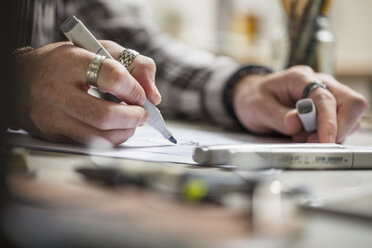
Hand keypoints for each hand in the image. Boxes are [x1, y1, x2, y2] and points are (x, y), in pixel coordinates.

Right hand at [10, 41, 160, 145]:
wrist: (23, 79)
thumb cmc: (68, 63)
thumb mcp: (101, 50)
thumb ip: (135, 65)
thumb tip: (154, 96)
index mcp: (70, 61)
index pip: (111, 77)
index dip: (134, 89)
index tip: (141, 95)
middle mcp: (56, 90)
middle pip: (105, 115)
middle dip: (133, 118)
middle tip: (142, 114)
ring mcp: (51, 116)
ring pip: (98, 136)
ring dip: (125, 131)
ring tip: (131, 121)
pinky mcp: (51, 134)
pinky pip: (89, 144)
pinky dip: (110, 139)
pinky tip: (115, 129)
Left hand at [233, 66, 367, 142]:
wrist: (251, 96)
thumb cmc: (254, 98)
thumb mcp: (257, 108)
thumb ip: (277, 116)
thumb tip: (295, 123)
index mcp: (300, 78)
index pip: (325, 97)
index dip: (329, 122)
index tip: (325, 141)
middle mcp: (319, 83)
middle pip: (351, 103)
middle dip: (340, 127)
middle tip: (316, 142)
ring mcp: (326, 94)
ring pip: (350, 115)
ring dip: (334, 132)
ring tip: (304, 138)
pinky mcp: (327, 107)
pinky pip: (341, 123)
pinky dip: (329, 134)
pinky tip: (307, 137)